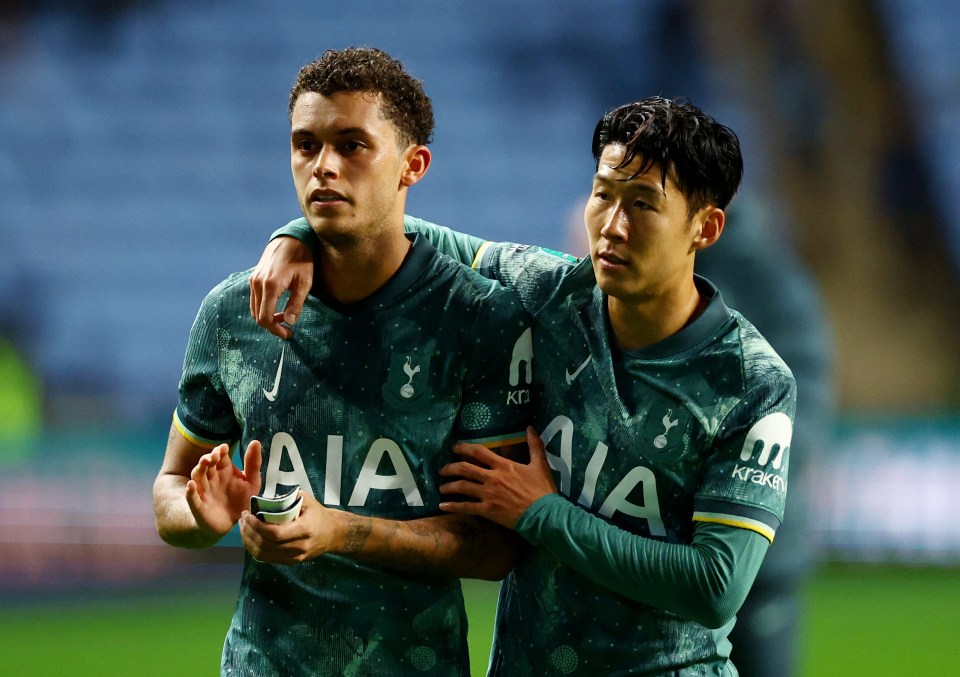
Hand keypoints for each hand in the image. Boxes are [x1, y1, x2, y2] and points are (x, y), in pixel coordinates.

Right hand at [185, 440, 262, 538]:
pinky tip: (191, 485)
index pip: (220, 456)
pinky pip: (192, 497)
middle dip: (209, 458)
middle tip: (214, 455)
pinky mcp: (198, 505)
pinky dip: (190, 491)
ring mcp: (203, 490)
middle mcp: (212, 478)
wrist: (230, 523)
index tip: (223, 448)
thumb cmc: (240, 499)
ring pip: (197, 477)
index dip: (220, 451)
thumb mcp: (251, 482)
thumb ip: (253, 464)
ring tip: (204, 463)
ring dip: (199, 469)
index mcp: (224, 470)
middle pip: (207, 464)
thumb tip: (255, 441)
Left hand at [239, 492, 342, 563]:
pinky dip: (254, 549)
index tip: (248, 515)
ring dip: (248, 542)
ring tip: (243, 528)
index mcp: (304, 529)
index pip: (275, 533)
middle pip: (266, 545)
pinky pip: (267, 559)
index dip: (257, 526)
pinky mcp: (290, 562)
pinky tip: (250, 538)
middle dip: (249, 532)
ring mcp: (294, 557)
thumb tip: (265, 499)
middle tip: (242, 519)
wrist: (333, 534)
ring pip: (263, 555)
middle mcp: (299, 547)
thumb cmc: (318, 514)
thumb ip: (287, 500)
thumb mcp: (307, 500)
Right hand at [249, 236, 313, 338]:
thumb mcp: (304, 283)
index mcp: (270, 286)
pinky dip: (263, 308)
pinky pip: (255, 299)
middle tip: (287, 328)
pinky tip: (277, 307)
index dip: (275, 330)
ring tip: (284, 317)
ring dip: (267, 317)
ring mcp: (253, 280)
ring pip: (254, 309)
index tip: (288, 334)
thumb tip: (290, 322)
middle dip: (271, 326)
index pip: (265, 317)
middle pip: (257, 316)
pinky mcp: (254, 277)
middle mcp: (257, 283)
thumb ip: (296, 304)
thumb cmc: (302, 259)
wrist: (291, 238)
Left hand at [439, 427, 556, 528]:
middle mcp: (492, 478)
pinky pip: (466, 507)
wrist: (545, 514)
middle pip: (465, 469)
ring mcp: (488, 495)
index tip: (454, 448)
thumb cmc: (542, 490)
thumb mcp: (540, 464)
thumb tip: (530, 427)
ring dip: (449, 486)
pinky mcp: (487, 511)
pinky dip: (452, 506)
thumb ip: (534, 445)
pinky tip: (443, 506)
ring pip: (462, 487)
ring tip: (441, 487)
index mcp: (503, 466)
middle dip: (450, 468)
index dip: (464, 448)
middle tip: (442, 469)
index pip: (479, 452)